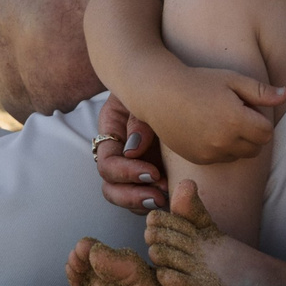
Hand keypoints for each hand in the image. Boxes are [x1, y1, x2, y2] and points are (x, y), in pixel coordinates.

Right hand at [94, 93, 165, 213]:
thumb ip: (139, 120)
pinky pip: (143, 195)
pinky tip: (171, 198)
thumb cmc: (159, 84)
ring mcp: (133, 163)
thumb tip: (132, 150)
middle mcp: (118, 151)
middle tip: (158, 196)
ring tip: (165, 199)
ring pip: (123, 195)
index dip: (127, 173)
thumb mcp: (145, 95)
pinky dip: (153, 201)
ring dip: (142, 202)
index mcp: (112, 130)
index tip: (154, 173)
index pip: (107, 162)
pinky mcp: (150, 171)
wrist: (177, 83)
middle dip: (132, 195)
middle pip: (110, 185)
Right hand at [137, 66, 285, 165]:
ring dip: (238, 143)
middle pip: (256, 148)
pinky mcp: (199, 159)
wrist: (160, 94)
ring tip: (221, 121)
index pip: (267, 133)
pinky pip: (222, 159)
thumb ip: (261, 91)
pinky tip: (208, 130)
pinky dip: (221, 148)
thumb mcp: (232, 79)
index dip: (260, 119)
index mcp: (236, 121)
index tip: (246, 106)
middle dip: (253, 133)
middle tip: (235, 114)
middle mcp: (225, 142)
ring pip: (240, 156)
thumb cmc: (198, 81)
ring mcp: (211, 153)